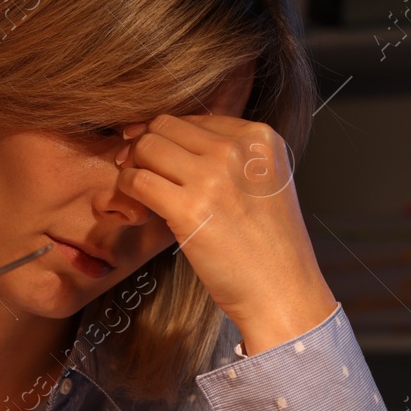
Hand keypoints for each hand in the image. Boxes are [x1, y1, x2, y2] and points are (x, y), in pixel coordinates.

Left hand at [115, 114, 335, 354]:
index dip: (168, 137)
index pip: (194, 119)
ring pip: (147, 147)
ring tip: (138, 191)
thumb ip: (230, 157)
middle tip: (136, 169)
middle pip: (165, 126)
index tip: (155, 157)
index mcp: (260, 137)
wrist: (282, 291)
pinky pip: (137, 181)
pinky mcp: (189, 209)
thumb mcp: (265, 182)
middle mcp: (237, 150)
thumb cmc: (269, 246)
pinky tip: (140, 208)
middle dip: (144, 145)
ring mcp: (213, 178)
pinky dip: (127, 190)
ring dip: (132, 166)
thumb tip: (169, 137)